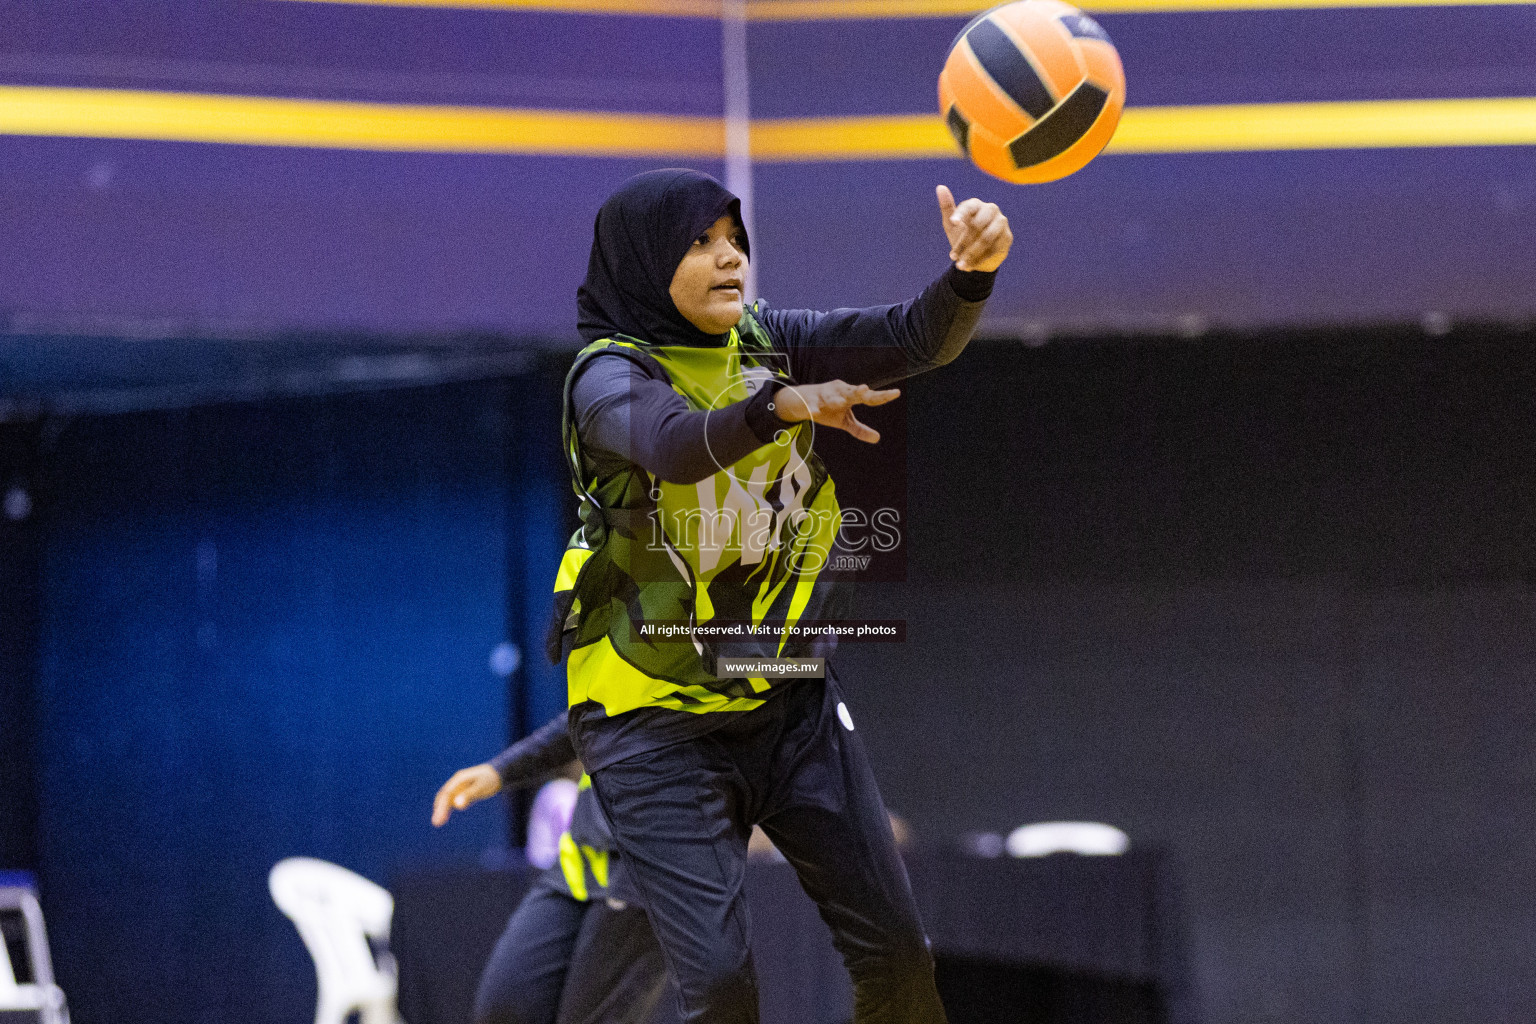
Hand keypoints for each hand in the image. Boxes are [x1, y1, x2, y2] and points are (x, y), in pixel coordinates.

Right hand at [431, 764, 501, 826]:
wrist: (496, 772)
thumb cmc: (490, 779)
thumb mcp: (481, 787)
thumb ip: (469, 795)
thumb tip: (457, 805)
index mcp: (459, 779)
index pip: (447, 794)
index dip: (442, 806)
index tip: (440, 818)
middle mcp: (456, 782)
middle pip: (444, 796)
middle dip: (439, 809)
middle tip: (436, 823)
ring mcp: (458, 786)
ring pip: (446, 798)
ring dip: (441, 809)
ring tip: (437, 822)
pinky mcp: (462, 791)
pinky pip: (451, 800)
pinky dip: (447, 807)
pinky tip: (445, 816)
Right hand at [771, 380, 900, 443]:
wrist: (801, 400)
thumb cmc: (827, 408)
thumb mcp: (844, 421)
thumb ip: (860, 429)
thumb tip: (878, 438)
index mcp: (850, 395)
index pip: (868, 397)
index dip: (882, 395)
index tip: (896, 393)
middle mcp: (839, 392)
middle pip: (852, 393)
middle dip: (858, 392)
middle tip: (866, 390)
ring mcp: (824, 395)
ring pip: (831, 398)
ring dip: (835, 400)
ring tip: (840, 404)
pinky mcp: (810, 401)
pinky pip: (812, 405)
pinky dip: (813, 408)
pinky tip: (815, 412)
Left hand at [936, 185, 1011, 272]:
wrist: (977, 255)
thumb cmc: (962, 234)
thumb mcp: (951, 224)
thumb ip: (947, 207)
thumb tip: (940, 187)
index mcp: (976, 204)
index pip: (969, 207)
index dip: (961, 214)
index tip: (953, 222)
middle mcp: (991, 210)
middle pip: (977, 225)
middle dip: (963, 243)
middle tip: (952, 257)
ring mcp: (1001, 223)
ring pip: (986, 238)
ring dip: (971, 254)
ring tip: (960, 265)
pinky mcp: (1007, 237)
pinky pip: (994, 248)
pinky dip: (980, 259)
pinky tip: (970, 266)